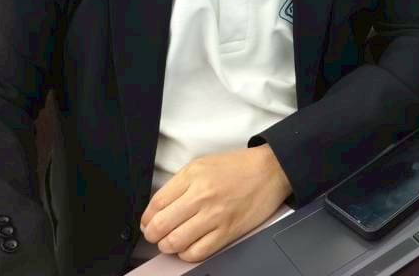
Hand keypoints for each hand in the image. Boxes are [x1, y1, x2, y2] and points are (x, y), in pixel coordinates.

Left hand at [140, 145, 290, 262]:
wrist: (271, 170)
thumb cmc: (238, 167)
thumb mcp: (203, 164)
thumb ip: (179, 184)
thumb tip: (158, 209)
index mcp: (193, 175)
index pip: (155, 205)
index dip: (146, 219)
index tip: (149, 223)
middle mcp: (202, 195)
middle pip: (160, 226)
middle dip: (153, 235)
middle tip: (157, 235)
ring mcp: (215, 215)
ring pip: (175, 242)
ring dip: (168, 246)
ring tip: (173, 241)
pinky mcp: (228, 231)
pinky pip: (197, 253)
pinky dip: (187, 254)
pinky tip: (190, 246)